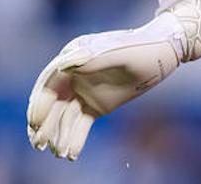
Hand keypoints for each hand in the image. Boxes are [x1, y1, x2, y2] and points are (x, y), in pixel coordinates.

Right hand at [27, 0, 200, 160]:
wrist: (165, 51)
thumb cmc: (143, 47)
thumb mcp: (121, 52)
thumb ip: (93, 59)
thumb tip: (64, 63)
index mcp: (74, 56)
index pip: (49, 83)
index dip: (41, 103)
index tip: (35, 122)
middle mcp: (74, 75)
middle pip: (52, 102)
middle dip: (44, 123)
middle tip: (40, 144)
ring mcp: (84, 91)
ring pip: (64, 116)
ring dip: (58, 135)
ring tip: (59, 152)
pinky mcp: (96, 105)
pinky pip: (80, 123)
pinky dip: (74, 138)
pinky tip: (71, 154)